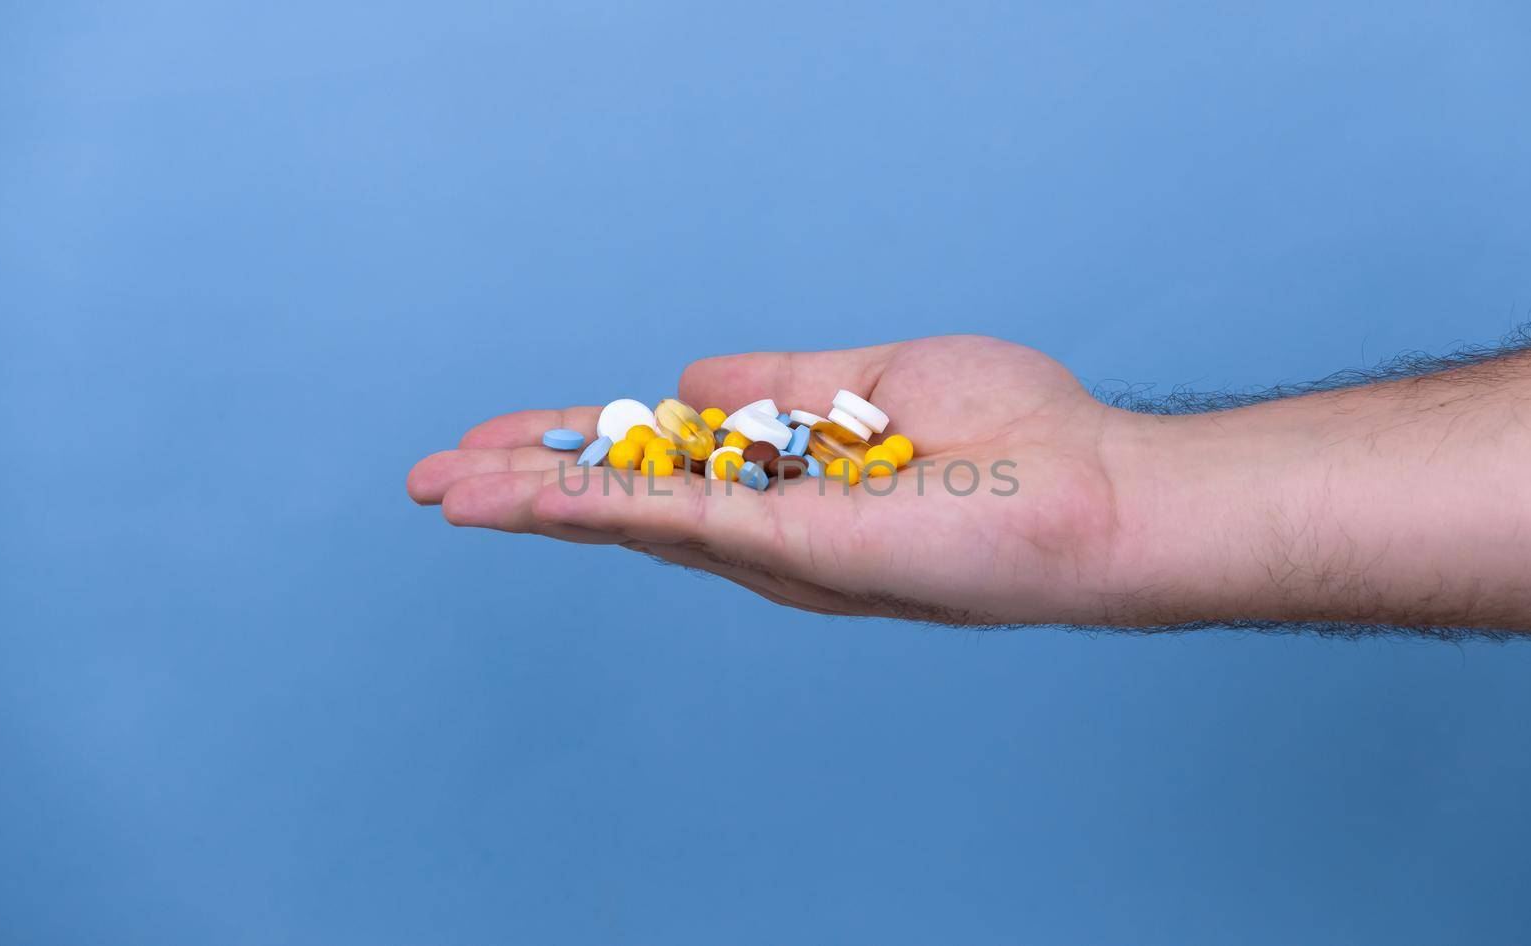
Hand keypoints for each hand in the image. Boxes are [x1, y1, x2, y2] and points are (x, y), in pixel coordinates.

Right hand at [407, 335, 1139, 623]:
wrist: (1096, 493)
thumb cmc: (1015, 438)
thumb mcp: (877, 378)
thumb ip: (780, 384)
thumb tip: (690, 379)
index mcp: (789, 484)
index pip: (662, 464)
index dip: (581, 447)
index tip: (507, 435)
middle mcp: (771, 528)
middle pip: (626, 501)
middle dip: (526, 484)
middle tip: (434, 476)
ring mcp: (777, 547)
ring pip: (630, 519)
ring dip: (530, 498)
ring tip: (442, 486)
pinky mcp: (796, 551)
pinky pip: (677, 522)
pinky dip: (594, 505)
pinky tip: (521, 492)